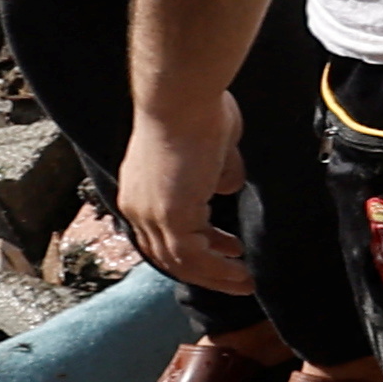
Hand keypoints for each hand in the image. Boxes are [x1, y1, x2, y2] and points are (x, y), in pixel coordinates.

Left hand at [118, 98, 261, 297]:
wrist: (181, 98)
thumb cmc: (197, 109)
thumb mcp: (214, 147)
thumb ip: (219, 170)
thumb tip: (226, 186)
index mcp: (142, 189)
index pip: (161, 232)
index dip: (192, 247)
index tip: (222, 250)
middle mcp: (139, 206)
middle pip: (167, 254)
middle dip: (204, 270)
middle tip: (234, 276)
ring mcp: (151, 214)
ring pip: (180, 262)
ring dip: (214, 277)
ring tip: (243, 283)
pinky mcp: (169, 217)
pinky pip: (193, 257)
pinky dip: (216, 270)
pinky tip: (240, 272)